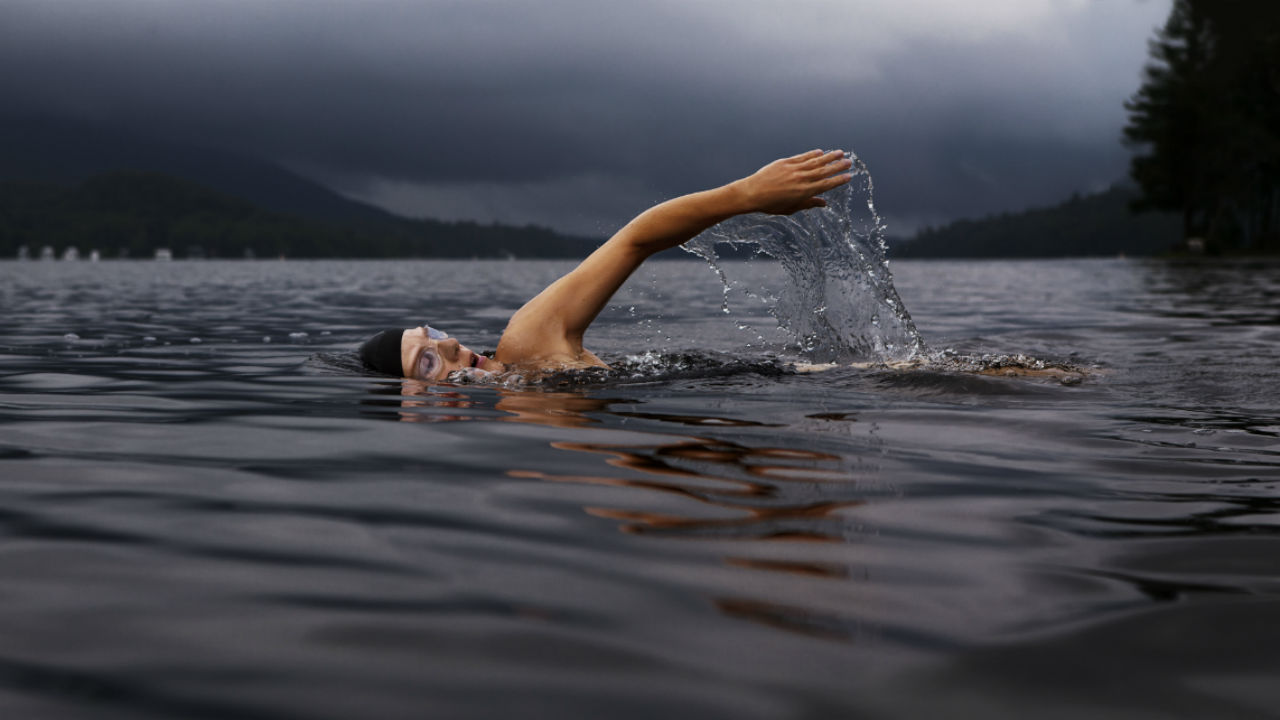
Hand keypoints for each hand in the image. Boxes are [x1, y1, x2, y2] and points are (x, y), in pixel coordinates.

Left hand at [732, 149, 853, 214]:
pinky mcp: (785, 162)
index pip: (826, 185)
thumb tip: (824, 203)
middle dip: (838, 166)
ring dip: (829, 157)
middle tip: (850, 162)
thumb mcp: (790, 208)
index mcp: (804, 192)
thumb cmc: (770, 204)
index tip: (849, 176)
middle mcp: (801, 179)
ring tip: (840, 153)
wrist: (751, 193)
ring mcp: (794, 169)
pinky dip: (812, 154)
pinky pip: (802, 157)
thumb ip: (808, 204)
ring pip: (815, 161)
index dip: (838, 180)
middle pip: (824, 171)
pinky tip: (820, 152)